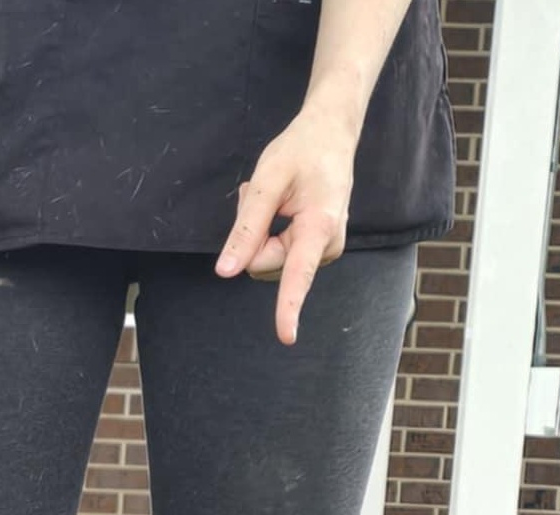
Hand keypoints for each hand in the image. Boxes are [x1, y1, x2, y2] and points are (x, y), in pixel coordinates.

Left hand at [214, 103, 359, 345]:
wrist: (332, 133)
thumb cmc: (301, 149)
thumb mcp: (267, 181)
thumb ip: (246, 228)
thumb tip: (227, 271)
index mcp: (319, 227)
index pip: (298, 274)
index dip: (288, 308)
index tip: (286, 337)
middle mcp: (327, 245)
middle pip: (264, 265)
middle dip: (252, 237)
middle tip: (261, 196)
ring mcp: (323, 250)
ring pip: (267, 262)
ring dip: (259, 233)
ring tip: (277, 199)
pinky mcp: (316, 250)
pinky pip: (275, 255)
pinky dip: (268, 233)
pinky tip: (281, 207)